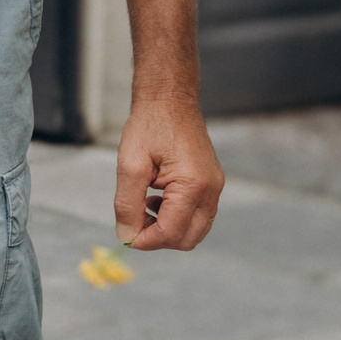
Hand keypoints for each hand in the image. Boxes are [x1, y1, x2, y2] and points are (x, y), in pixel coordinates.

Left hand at [112, 96, 222, 250]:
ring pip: (194, 230)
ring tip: (144, 204)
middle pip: (188, 239)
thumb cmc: (150, 125)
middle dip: (158, 238)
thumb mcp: (130, 164)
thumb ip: (127, 204)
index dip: (145, 240)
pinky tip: (156, 198)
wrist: (169, 98)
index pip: (172, 233)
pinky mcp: (211, 183)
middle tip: (134, 220)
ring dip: (167, 228)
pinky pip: (197, 215)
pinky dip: (176, 216)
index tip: (125, 233)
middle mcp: (211, 190)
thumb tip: (126, 235)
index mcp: (193, 185)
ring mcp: (215, 187)